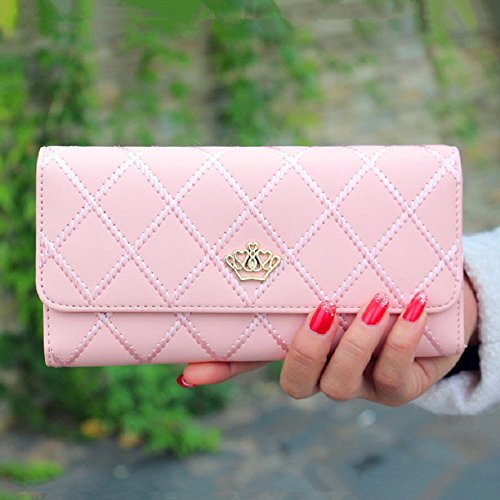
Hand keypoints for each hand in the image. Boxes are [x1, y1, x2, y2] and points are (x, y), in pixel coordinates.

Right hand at [177, 276, 477, 407]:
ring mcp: (358, 382)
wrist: (432, 295)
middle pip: (295, 383)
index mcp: (300, 342)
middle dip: (306, 352)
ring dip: (355, 344)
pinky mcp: (398, 386)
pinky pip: (393, 376)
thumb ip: (305, 254)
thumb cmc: (373, 277)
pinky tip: (410, 307)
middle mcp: (322, 369)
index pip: (252, 359)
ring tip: (374, 304)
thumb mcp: (337, 267)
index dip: (222, 368)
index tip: (189, 373)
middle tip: (321, 311)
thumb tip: (268, 201)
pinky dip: (400, 342)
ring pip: (340, 385)